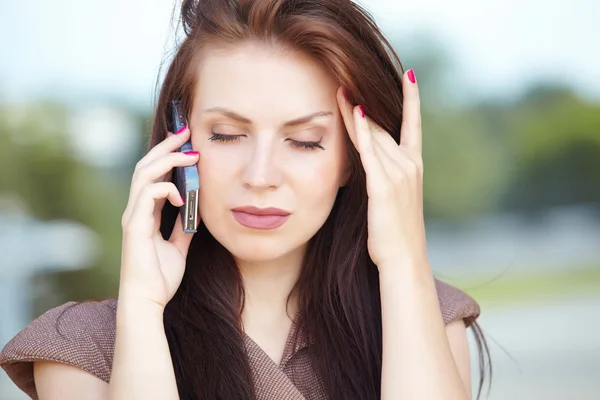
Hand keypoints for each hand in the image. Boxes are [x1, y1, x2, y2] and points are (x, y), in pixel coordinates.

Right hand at [119, 126, 198, 308]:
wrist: (148, 302)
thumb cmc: (160, 278)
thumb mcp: (179, 247)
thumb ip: (185, 228)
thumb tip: (197, 211)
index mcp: (146, 213)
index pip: (154, 175)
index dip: (167, 155)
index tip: (186, 141)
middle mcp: (136, 210)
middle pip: (146, 166)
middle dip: (166, 146)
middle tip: (186, 132)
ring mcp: (133, 216)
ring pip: (144, 174)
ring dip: (168, 159)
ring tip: (190, 153)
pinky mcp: (135, 226)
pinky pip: (147, 195)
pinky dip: (166, 189)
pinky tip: (181, 196)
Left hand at [337, 69, 426, 268]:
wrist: (404, 260)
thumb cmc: (395, 233)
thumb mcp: (394, 199)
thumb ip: (385, 174)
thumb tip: (372, 161)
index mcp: (414, 166)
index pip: (412, 125)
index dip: (412, 99)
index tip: (410, 75)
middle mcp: (410, 165)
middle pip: (384, 127)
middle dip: (365, 104)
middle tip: (347, 80)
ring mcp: (399, 175)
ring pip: (375, 135)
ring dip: (356, 113)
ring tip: (341, 89)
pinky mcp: (384, 188)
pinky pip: (371, 154)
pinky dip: (363, 132)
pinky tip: (355, 113)